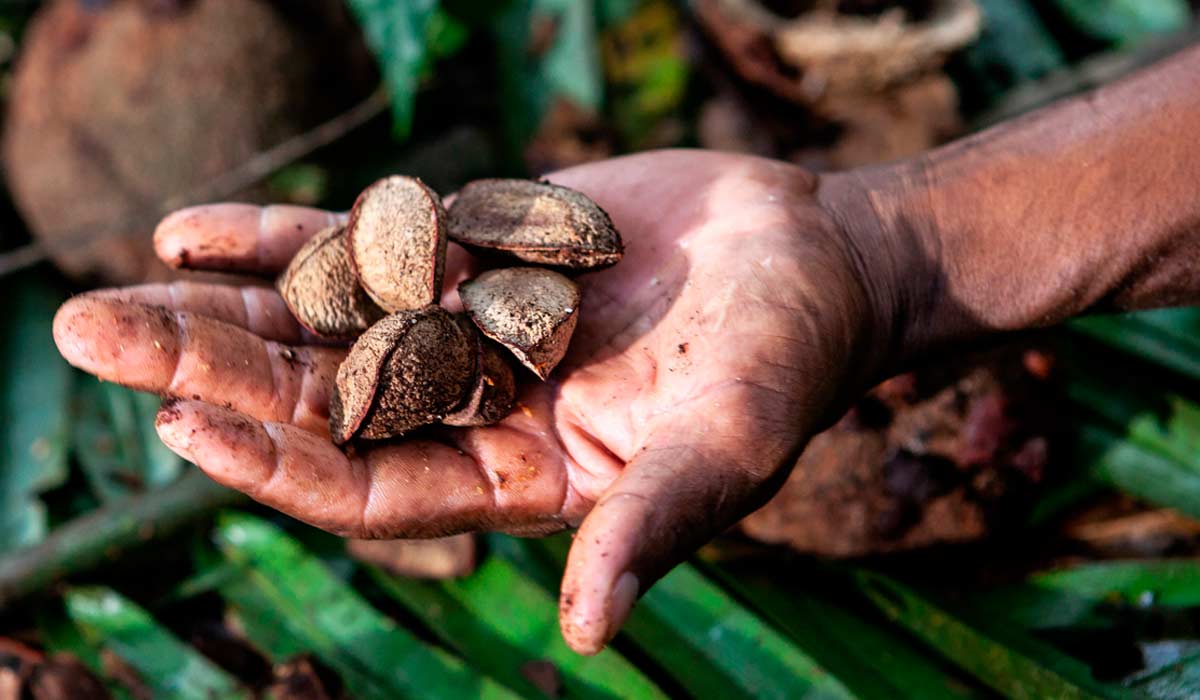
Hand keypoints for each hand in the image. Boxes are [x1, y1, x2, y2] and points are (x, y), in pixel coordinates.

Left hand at [53, 150, 897, 653]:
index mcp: (521, 481)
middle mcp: (474, 411)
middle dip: (211, 375)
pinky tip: (190, 229)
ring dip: (218, 313)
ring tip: (112, 294)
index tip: (183, 430)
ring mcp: (465, 328)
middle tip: (91, 337)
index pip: (375, 489)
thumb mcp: (727, 447)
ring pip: (319, 327)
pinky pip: (358, 246)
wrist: (808, 257)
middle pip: (320, 405)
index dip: (281, 467)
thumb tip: (588, 630)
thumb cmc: (785, 360)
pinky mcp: (472, 251)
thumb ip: (653, 523)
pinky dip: (278, 238)